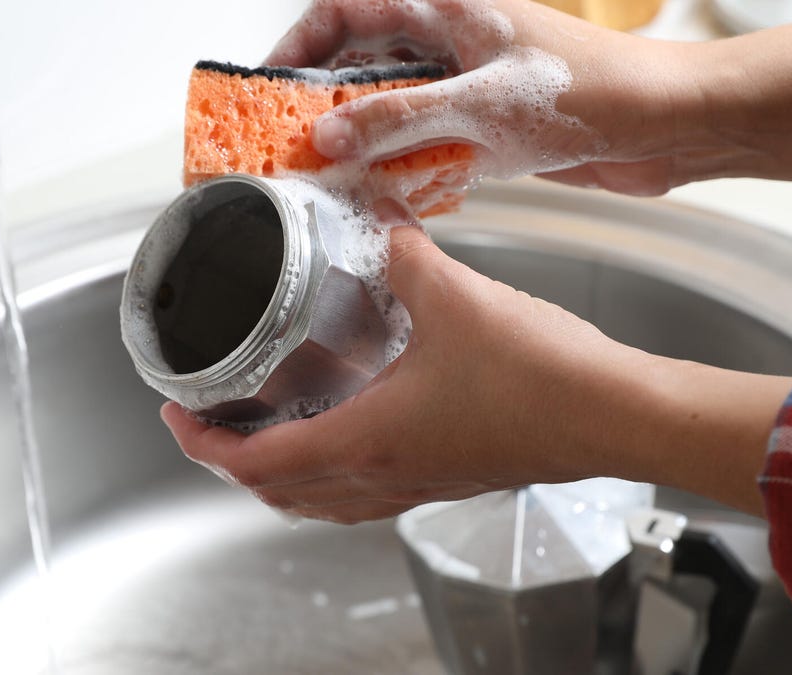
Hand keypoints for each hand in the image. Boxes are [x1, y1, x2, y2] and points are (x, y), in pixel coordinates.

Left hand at [162, 219, 791, 522]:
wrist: (613, 415)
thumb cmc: (539, 376)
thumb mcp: (452, 294)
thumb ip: (402, 251)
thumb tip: (377, 218)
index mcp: (366, 439)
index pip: (253, 462)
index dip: (202, 443)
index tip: (178, 412)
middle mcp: (383, 475)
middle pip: (278, 493)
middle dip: (230, 461)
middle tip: (209, 422)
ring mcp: (417, 483)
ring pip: (321, 502)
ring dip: (278, 475)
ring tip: (262, 433)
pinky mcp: (448, 477)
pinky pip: (365, 494)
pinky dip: (330, 476)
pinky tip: (345, 433)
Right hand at [265, 0, 699, 194]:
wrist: (667, 124)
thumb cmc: (592, 92)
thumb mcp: (478, 106)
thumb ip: (395, 120)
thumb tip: (327, 135)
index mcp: (447, 6)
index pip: (348, 9)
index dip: (300, 43)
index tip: (269, 87)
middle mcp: (453, 39)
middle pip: (364, 60)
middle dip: (324, 102)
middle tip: (292, 145)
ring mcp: (470, 83)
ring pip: (393, 105)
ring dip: (363, 140)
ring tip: (330, 177)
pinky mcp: (489, 125)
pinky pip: (427, 140)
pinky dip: (402, 164)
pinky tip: (387, 192)